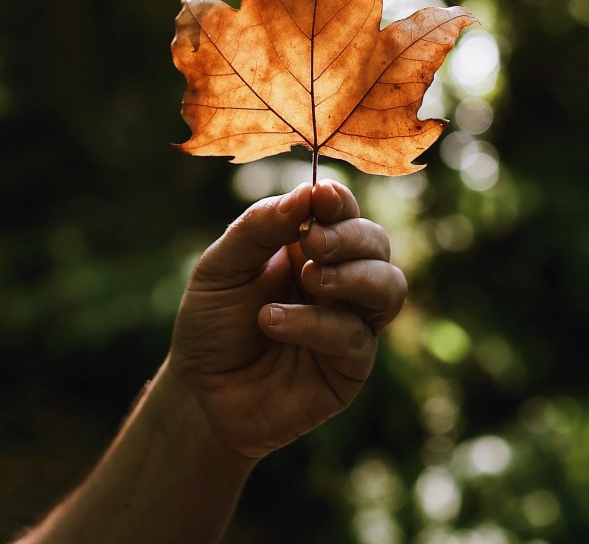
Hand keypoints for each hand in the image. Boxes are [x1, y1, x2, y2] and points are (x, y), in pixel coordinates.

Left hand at [164, 180, 406, 459]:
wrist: (200, 393)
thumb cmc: (211, 324)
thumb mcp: (221, 267)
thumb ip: (259, 227)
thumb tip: (305, 194)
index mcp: (308, 246)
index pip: (342, 211)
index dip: (338, 200)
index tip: (320, 196)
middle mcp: (338, 279)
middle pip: (375, 242)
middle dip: (350, 236)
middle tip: (313, 242)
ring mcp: (349, 323)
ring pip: (389, 286)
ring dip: (354, 276)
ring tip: (309, 278)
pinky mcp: (349, 367)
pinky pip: (356, 337)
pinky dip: (317, 324)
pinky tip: (273, 322)